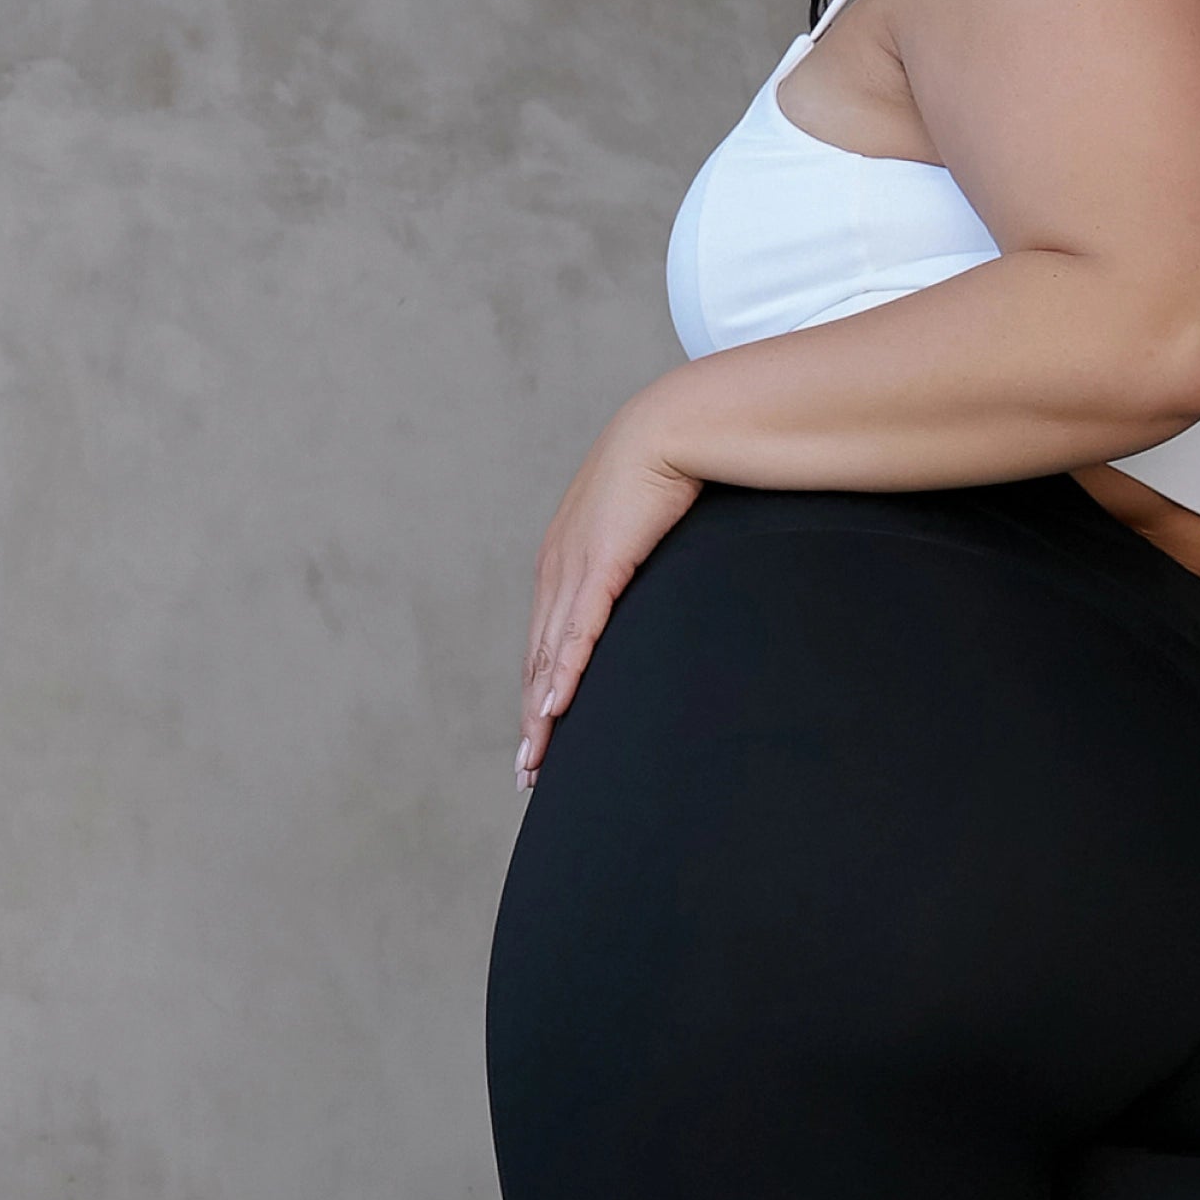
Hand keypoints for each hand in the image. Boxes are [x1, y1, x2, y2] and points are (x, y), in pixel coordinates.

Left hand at [518, 403, 705, 783]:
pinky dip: (564, 674)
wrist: (671, 427)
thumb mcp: (641, 529)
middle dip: (530, 720)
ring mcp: (574, 569)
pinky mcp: (601, 565)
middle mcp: (557, 571)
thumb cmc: (663, 473)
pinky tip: (554, 709)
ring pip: (550, 657)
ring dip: (540, 713)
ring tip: (536, 761)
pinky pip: (579, 632)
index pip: (545, 643)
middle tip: (528, 772)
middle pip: (537, 661)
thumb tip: (650, 586)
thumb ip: (634, 564)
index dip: (537, 693)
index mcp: (564, 564)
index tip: (538, 736)